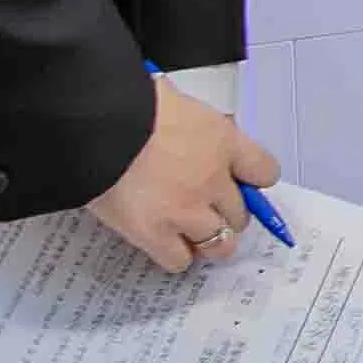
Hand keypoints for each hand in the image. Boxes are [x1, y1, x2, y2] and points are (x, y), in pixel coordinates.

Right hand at [83, 83, 283, 274]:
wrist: (97, 123)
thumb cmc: (132, 104)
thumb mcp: (179, 102)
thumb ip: (198, 128)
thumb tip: (196, 137)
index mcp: (223, 141)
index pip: (265, 171)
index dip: (253, 181)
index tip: (241, 184)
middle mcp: (213, 179)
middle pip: (241, 214)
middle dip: (226, 214)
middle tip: (207, 209)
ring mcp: (187, 210)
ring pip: (220, 244)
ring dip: (208, 241)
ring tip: (189, 233)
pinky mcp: (155, 234)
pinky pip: (180, 260)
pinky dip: (174, 256)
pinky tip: (162, 243)